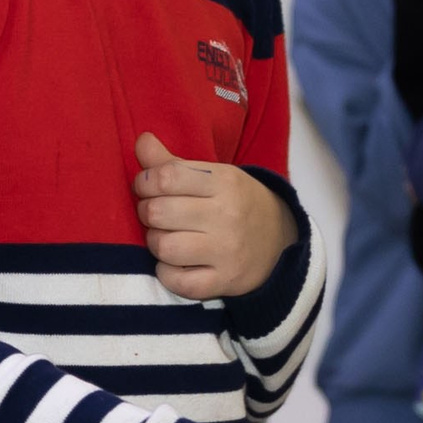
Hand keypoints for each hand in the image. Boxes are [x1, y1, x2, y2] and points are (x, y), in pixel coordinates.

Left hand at [132, 132, 298, 299]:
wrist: (281, 242)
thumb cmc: (236, 203)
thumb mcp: (213, 176)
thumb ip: (172, 162)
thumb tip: (142, 140)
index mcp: (224, 182)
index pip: (166, 177)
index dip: (144, 182)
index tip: (147, 187)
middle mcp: (227, 215)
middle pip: (159, 212)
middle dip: (147, 212)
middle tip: (156, 214)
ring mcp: (227, 251)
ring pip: (164, 247)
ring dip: (155, 243)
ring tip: (165, 238)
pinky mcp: (224, 281)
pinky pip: (178, 282)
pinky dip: (167, 274)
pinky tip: (173, 264)